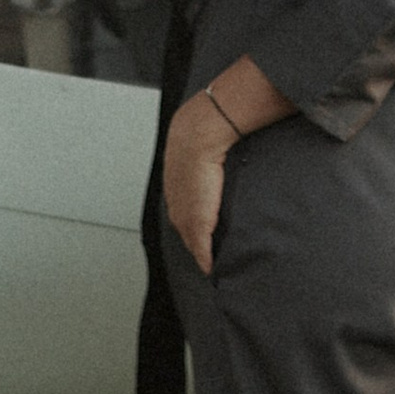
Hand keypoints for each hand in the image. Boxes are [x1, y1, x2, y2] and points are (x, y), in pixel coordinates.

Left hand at [162, 89, 237, 275]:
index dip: (189, 217)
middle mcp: (176, 198)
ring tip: (209, 261)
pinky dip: (206, 258)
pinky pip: (201, 247)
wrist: (199, 132)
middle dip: (191, 238)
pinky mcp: (197, 221)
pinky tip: (212, 268)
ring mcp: (184, 211)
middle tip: (203, 251)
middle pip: (183, 226)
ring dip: (198, 250)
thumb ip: (207, 136)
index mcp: (175, 178)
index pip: (181, 204)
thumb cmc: (204, 125)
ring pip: (190, 239)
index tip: (197, 226)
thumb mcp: (199, 131)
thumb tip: (220, 125)